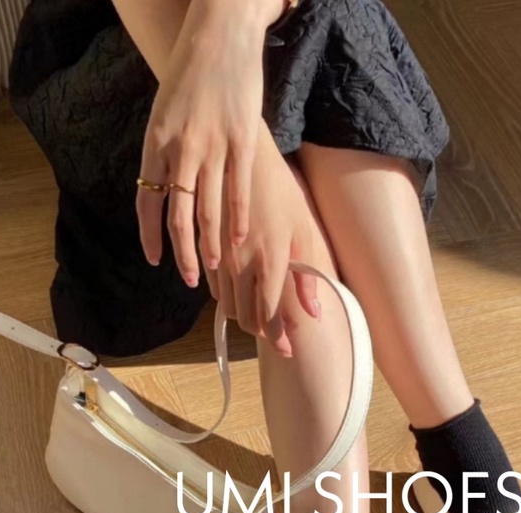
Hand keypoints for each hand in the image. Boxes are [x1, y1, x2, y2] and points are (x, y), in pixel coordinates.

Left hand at [137, 0, 285, 284]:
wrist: (218, 35)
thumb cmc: (191, 76)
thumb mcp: (165, 114)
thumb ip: (165, 152)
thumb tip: (165, 188)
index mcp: (156, 143)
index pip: (148, 202)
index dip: (150, 236)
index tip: (156, 261)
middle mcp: (181, 149)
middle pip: (179, 216)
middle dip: (182, 254)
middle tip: (187, 280)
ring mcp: (213, 147)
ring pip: (210, 211)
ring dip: (211, 245)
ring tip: (214, 267)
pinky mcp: (242, 142)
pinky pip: (239, 191)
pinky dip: (238, 220)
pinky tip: (238, 241)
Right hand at [206, 123, 320, 356]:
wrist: (242, 154)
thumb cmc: (280, 189)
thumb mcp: (303, 228)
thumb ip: (309, 275)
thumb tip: (315, 313)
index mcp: (271, 258)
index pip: (270, 314)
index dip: (279, 338)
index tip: (289, 350)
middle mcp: (242, 263)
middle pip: (246, 317)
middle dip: (261, 332)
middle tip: (277, 336)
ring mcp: (220, 256)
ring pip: (227, 305)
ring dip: (243, 317)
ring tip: (261, 316)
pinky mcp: (205, 247)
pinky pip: (214, 287)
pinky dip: (227, 297)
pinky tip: (241, 293)